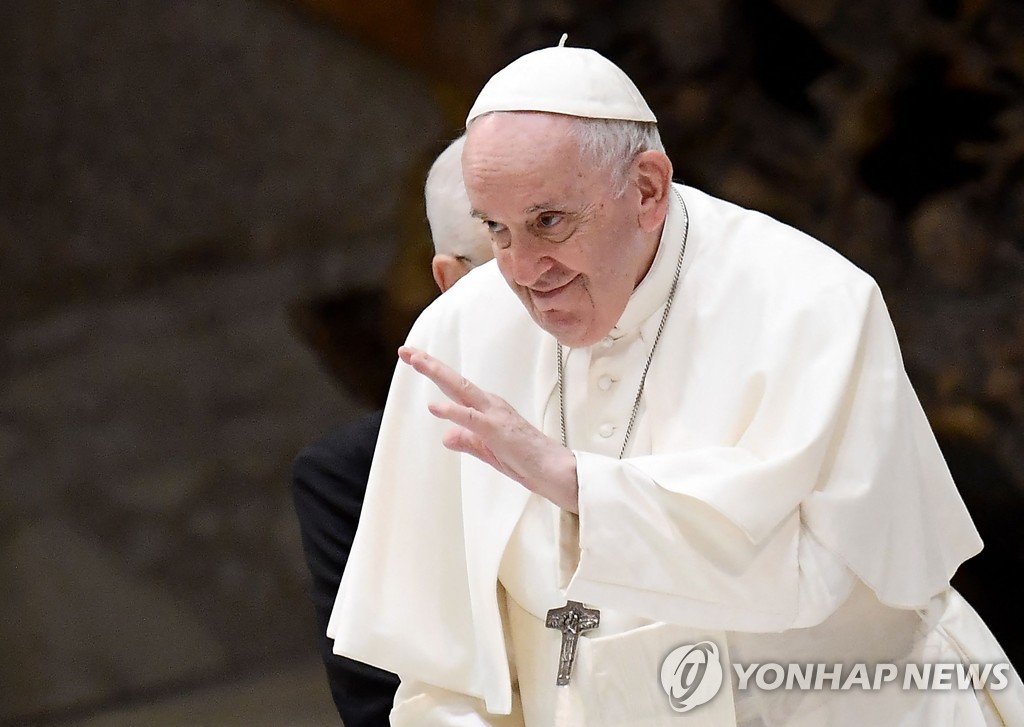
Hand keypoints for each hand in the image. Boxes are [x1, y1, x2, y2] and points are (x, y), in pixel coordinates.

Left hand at [399, 346, 578, 511]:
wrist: (557, 472)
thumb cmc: (528, 461)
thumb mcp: (489, 452)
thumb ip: (468, 442)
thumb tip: (445, 436)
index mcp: (488, 409)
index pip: (456, 386)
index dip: (434, 371)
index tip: (414, 357)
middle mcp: (491, 405)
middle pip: (455, 381)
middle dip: (430, 364)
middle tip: (406, 351)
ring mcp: (495, 416)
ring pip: (461, 390)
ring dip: (438, 374)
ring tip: (417, 361)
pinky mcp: (498, 431)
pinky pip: (472, 419)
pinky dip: (453, 411)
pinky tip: (435, 406)